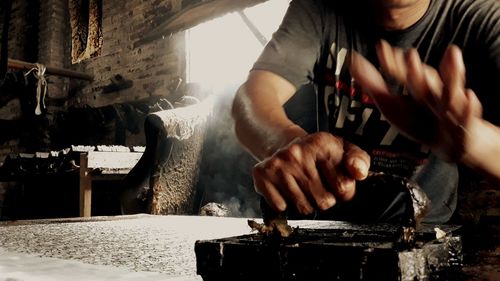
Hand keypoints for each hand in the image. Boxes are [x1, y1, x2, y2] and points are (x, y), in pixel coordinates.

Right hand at [252, 132, 369, 213]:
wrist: (282, 143)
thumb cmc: (317, 152)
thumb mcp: (343, 150)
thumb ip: (359, 161)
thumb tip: (358, 173)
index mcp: (322, 143)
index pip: (343, 187)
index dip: (343, 192)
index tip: (336, 183)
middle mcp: (298, 152)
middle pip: (324, 201)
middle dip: (325, 200)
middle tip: (318, 187)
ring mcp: (279, 164)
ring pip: (303, 207)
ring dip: (306, 204)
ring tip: (304, 189)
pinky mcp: (263, 175)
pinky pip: (281, 207)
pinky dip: (285, 204)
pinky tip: (287, 190)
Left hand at [349, 40, 482, 162]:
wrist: (450, 142)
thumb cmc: (417, 120)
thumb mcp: (392, 103)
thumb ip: (373, 83)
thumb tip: (352, 60)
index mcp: (415, 87)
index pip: (401, 74)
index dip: (391, 63)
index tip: (380, 46)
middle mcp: (432, 93)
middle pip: (422, 82)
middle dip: (415, 70)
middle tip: (409, 55)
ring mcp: (449, 106)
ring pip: (447, 92)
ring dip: (449, 76)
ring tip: (450, 58)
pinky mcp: (464, 122)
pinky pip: (467, 115)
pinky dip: (469, 106)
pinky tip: (469, 95)